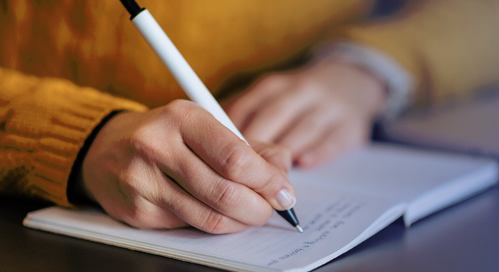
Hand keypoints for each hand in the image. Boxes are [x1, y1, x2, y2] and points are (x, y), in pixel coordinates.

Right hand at [80, 100, 294, 233]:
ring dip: (240, 221)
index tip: (284, 191)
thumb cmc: (167, 135)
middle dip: (259, 207)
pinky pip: (189, 227)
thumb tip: (282, 170)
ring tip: (251, 214)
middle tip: (271, 208)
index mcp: (183, 117)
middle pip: (225, 192)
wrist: (104, 148)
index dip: (267, 180)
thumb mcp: (207, 126)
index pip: (236, 157)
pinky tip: (220, 214)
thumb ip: (250, 146)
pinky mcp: (137, 211)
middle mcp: (158, 146)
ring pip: (209, 216)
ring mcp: (143, 181)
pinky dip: (215, 225)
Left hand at [227, 61, 385, 167]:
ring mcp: (328, 107)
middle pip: (272, 118)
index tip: (217, 159)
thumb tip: (209, 147)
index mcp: (273, 86)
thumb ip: (244, 119)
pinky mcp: (351, 125)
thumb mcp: (271, 99)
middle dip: (255, 148)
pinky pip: (332, 140)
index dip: (230, 135)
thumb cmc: (298, 101)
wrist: (351, 83)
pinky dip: (317, 153)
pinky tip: (304, 164)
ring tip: (268, 180)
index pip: (245, 109)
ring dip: (284, 155)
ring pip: (302, 129)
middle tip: (240, 176)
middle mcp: (301, 91)